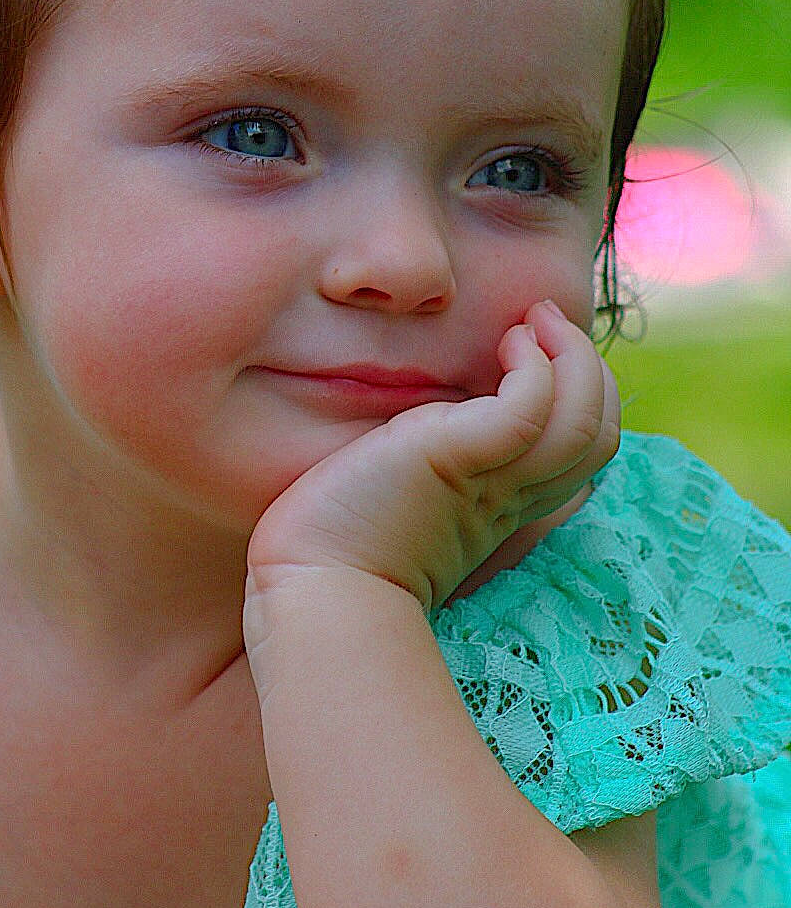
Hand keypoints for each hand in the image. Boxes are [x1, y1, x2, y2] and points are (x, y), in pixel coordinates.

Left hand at [245, 300, 619, 613]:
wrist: (310, 586)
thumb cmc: (334, 544)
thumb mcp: (399, 494)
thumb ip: (428, 468)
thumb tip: (426, 429)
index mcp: (499, 507)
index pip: (580, 456)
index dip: (582, 399)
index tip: (539, 355)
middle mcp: (508, 497)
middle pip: (598, 437)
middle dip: (590, 368)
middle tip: (546, 321)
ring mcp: (490, 480)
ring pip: (585, 422)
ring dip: (575, 356)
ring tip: (535, 321)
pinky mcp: (458, 459)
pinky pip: (532, 407)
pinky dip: (537, 366)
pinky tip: (508, 341)